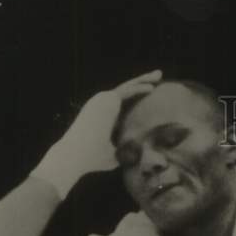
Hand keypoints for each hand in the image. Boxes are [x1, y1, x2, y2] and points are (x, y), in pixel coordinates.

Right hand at [33, 70, 162, 196]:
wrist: (77, 155)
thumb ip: (124, 152)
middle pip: (127, 90)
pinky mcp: (106, 100)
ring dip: (144, 80)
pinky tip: (152, 87)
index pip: (125, 103)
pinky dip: (139, 88)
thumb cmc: (93, 159)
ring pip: (128, 87)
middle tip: (158, 75)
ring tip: (158, 75)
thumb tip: (136, 158)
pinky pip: (126, 91)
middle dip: (143, 82)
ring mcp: (103, 100)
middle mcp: (103, 104)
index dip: (138, 96)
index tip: (152, 93)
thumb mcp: (114, 156)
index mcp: (105, 116)